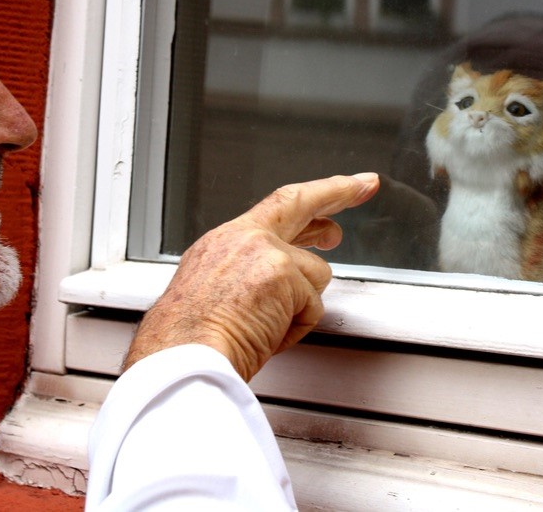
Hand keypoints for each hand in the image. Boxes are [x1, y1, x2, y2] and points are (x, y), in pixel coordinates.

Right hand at [122, 173, 380, 380]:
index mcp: (220, 243)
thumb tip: (284, 292)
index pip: (272, 210)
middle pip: (300, 202)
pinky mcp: (282, 273)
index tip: (331, 190)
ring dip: (299, 309)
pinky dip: (296, 329)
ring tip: (262, 329)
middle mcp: (241, 237)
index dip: (307, 199)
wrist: (179, 357)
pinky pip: (312, 306)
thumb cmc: (188, 342)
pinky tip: (266, 336)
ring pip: (314, 277)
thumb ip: (249, 281)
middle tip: (363, 185)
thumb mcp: (212, 297)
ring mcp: (263, 250)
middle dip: (338, 190)